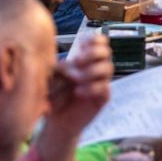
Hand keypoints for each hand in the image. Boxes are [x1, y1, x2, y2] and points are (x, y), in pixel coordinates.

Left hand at [35, 36, 112, 160]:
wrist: (57, 121)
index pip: (100, 41)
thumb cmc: (54, 96)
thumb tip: (71, 63)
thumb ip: (61, 67)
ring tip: (76, 79)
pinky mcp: (103, 97)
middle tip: (77, 60)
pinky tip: (78, 92)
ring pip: (108, 68)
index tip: (80, 46)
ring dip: (92, 71)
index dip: (94, 40)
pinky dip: (91, 88)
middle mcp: (96, 68)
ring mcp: (101, 82)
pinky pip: (105, 88)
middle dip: (93, 53)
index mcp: (86, 59)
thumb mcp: (53, 78)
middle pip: (107, 51)